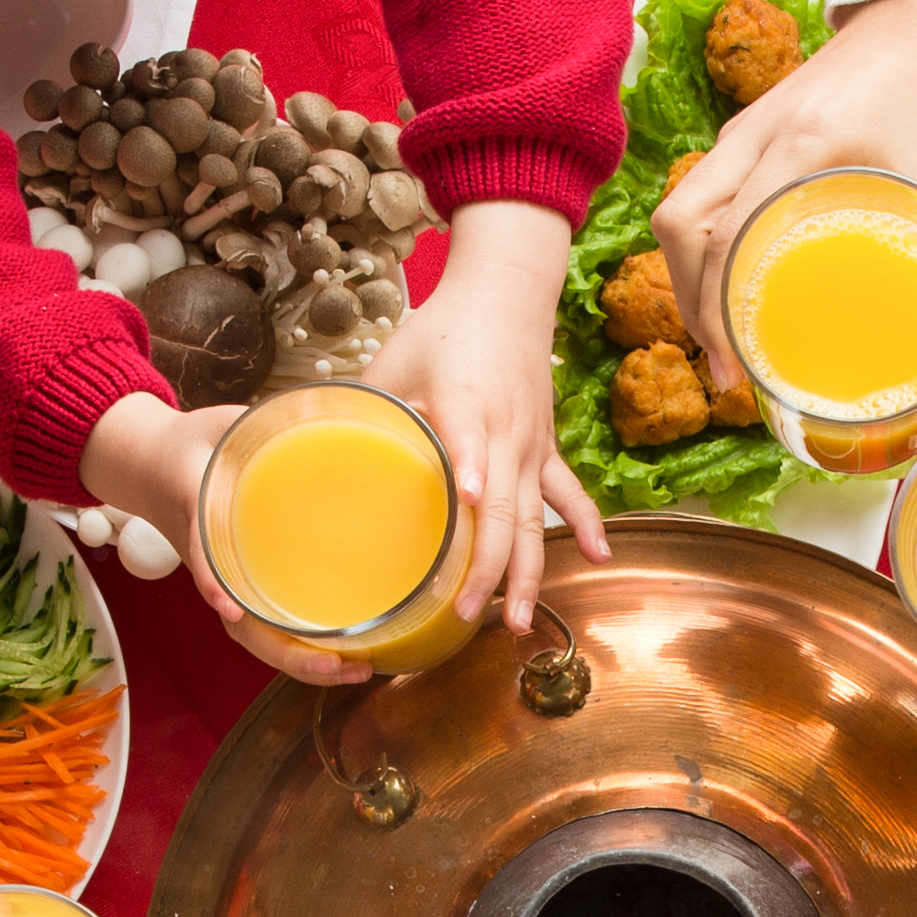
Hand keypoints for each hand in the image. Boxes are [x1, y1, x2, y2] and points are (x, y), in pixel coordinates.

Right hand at [79, 392, 366, 685]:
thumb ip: (256, 420)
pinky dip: (305, 648)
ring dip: (305, 663)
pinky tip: (349, 654)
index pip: (201, 555)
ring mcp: (227, 582)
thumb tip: (315, 407)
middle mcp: (212, 565)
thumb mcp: (217, 425)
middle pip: (243, 626)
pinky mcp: (243, 587)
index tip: (228, 605)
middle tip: (340, 665)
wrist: (150, 466)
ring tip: (358, 670)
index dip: (212, 578)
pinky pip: (270, 627)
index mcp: (196, 520)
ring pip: (260, 639)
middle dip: (290, 654)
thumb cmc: (189, 446)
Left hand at [360, 199, 606, 635]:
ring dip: (530, 573)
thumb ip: (365, 410)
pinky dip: (585, 525)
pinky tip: (599, 559)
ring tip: (522, 623)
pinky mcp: (545, 448)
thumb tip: (317, 455)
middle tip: (467, 614)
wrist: (506, 293)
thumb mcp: (392, 362)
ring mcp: (531, 444)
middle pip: (505, 510)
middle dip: (489, 568)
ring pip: (535, 519)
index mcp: (465, 403)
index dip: (467, 470)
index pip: (468, 440)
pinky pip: (568, 494)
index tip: (467, 504)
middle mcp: (507, 431)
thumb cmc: (443, 329)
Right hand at [655, 0, 916, 389]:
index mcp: (801, 142)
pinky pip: (702, 190)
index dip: (715, 313)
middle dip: (690, 302)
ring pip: (680, 206)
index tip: (734, 373)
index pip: (724, 235)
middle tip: (727, 368)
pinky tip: (737, 283)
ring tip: (723, 337)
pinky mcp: (754, 128)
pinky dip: (704, 242)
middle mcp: (757, 131)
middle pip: (679, 224)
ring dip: (689, 274)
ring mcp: (748, 126)